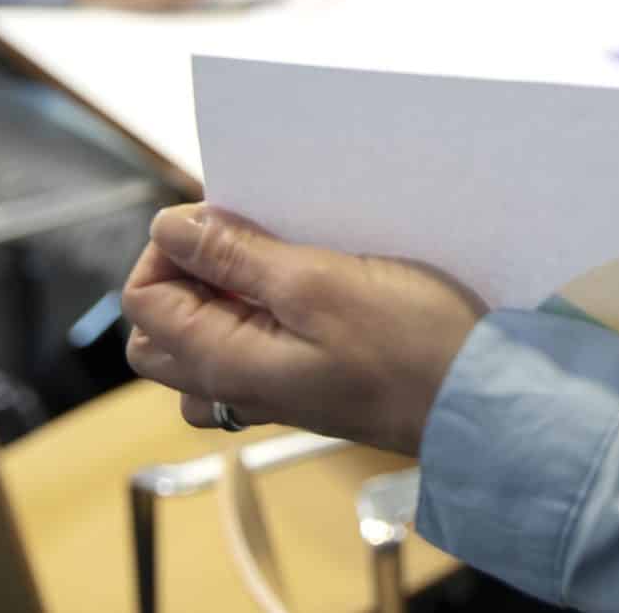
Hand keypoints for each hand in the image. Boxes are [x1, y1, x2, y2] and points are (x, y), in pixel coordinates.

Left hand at [123, 206, 485, 456]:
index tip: (225, 220)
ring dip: (217, 296)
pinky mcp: (300, 385)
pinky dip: (253, 315)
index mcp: (222, 364)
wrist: (475, 399)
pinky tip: (299, 290)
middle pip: (159, 327)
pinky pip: (245, 349)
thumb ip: (236, 258)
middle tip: (242, 238)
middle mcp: (233, 386)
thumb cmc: (409, 346)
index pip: (143, 299)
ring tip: (269, 264)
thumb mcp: (317, 283)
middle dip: (184, 272)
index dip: (170, 248)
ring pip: (200, 342)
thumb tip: (170, 228)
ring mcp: (266, 390)